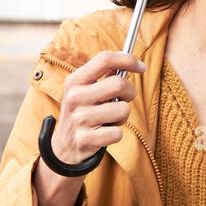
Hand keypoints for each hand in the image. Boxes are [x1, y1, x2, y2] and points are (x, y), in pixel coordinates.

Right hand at [52, 49, 145, 165]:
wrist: (64, 147)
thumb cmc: (82, 113)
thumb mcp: (84, 90)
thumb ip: (104, 74)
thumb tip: (130, 61)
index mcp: (75, 81)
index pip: (104, 59)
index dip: (128, 60)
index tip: (142, 67)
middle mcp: (75, 97)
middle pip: (119, 83)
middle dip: (130, 92)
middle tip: (124, 99)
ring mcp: (79, 119)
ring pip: (123, 109)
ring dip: (122, 116)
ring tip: (109, 119)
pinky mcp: (85, 139)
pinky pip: (117, 132)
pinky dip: (116, 133)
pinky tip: (104, 133)